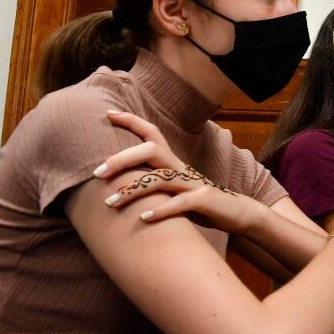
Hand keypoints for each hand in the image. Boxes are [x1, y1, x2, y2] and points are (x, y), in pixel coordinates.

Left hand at [95, 110, 262, 234]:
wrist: (237, 213)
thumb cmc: (197, 201)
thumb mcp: (172, 187)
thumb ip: (151, 181)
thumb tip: (115, 180)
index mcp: (173, 162)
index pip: (151, 133)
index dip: (131, 121)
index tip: (107, 114)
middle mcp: (181, 168)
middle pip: (151, 150)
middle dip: (121, 159)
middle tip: (97, 173)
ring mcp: (193, 183)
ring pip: (160, 178)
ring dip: (132, 190)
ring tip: (110, 203)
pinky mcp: (204, 201)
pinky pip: (180, 203)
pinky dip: (160, 210)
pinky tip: (143, 218)